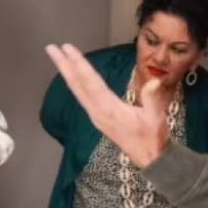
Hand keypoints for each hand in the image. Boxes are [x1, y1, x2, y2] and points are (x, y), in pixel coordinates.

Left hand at [45, 43, 169, 167]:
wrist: (150, 159)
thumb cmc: (153, 138)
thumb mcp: (156, 118)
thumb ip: (153, 99)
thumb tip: (154, 81)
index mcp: (109, 109)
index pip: (91, 81)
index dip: (79, 63)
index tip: (68, 48)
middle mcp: (97, 112)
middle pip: (77, 84)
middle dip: (64, 65)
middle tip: (51, 48)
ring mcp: (95, 116)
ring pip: (77, 90)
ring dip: (67, 73)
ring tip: (58, 58)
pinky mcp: (98, 118)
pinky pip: (82, 97)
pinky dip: (75, 83)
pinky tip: (72, 77)